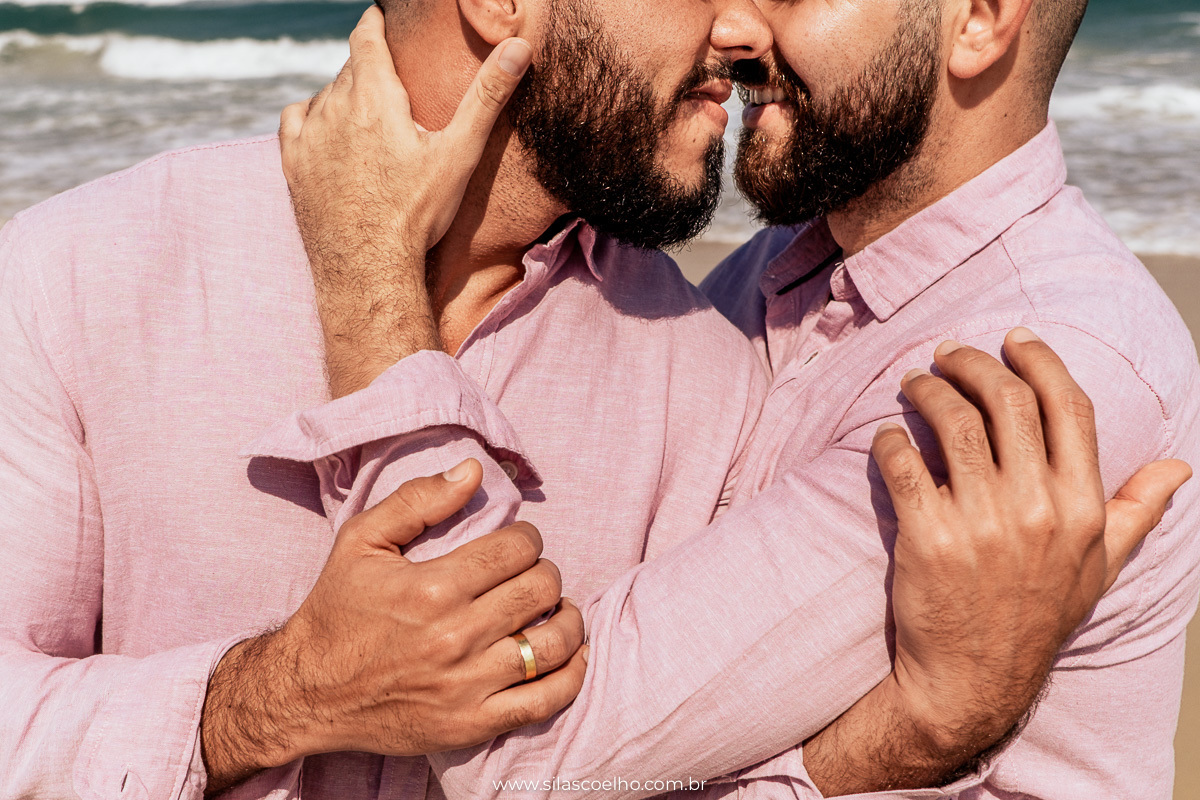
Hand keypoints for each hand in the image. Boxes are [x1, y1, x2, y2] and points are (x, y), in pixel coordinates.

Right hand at [200, 460, 586, 793]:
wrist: (306, 692)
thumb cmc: (336, 610)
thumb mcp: (361, 541)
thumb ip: (418, 499)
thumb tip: (474, 470)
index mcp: (433, 588)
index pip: (516, 550)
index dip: (528, 538)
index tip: (520, 543)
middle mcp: (455, 637)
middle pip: (540, 591)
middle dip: (546, 573)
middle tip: (535, 574)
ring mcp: (467, 686)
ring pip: (551, 644)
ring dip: (567, 620)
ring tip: (558, 610)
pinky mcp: (472, 725)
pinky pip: (544, 701)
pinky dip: (571, 675)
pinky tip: (572, 655)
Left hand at [279, 7, 533, 396]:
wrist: (368, 270)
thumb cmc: (418, 214)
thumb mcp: (460, 153)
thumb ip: (487, 96)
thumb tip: (518, 46)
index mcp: (374, 96)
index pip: (367, 35)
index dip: (376, 22)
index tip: (383, 18)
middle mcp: (334, 106)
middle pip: (351, 68)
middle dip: (370, 67)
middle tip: (392, 79)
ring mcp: (309, 135)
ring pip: (325, 93)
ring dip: (344, 95)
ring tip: (368, 114)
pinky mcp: (292, 164)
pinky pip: (296, 119)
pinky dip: (312, 115)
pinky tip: (328, 128)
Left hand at [804, 327, 1188, 795]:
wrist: (972, 680)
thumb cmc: (1035, 619)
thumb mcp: (1097, 568)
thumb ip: (1134, 512)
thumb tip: (1177, 467)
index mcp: (1081, 507)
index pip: (1067, 407)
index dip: (1040, 361)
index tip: (1014, 338)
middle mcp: (1037, 508)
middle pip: (1006, 400)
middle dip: (973, 363)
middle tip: (948, 354)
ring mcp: (981, 522)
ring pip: (954, 422)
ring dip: (929, 390)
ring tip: (915, 383)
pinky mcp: (927, 537)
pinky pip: (904, 463)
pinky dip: (891, 439)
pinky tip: (888, 434)